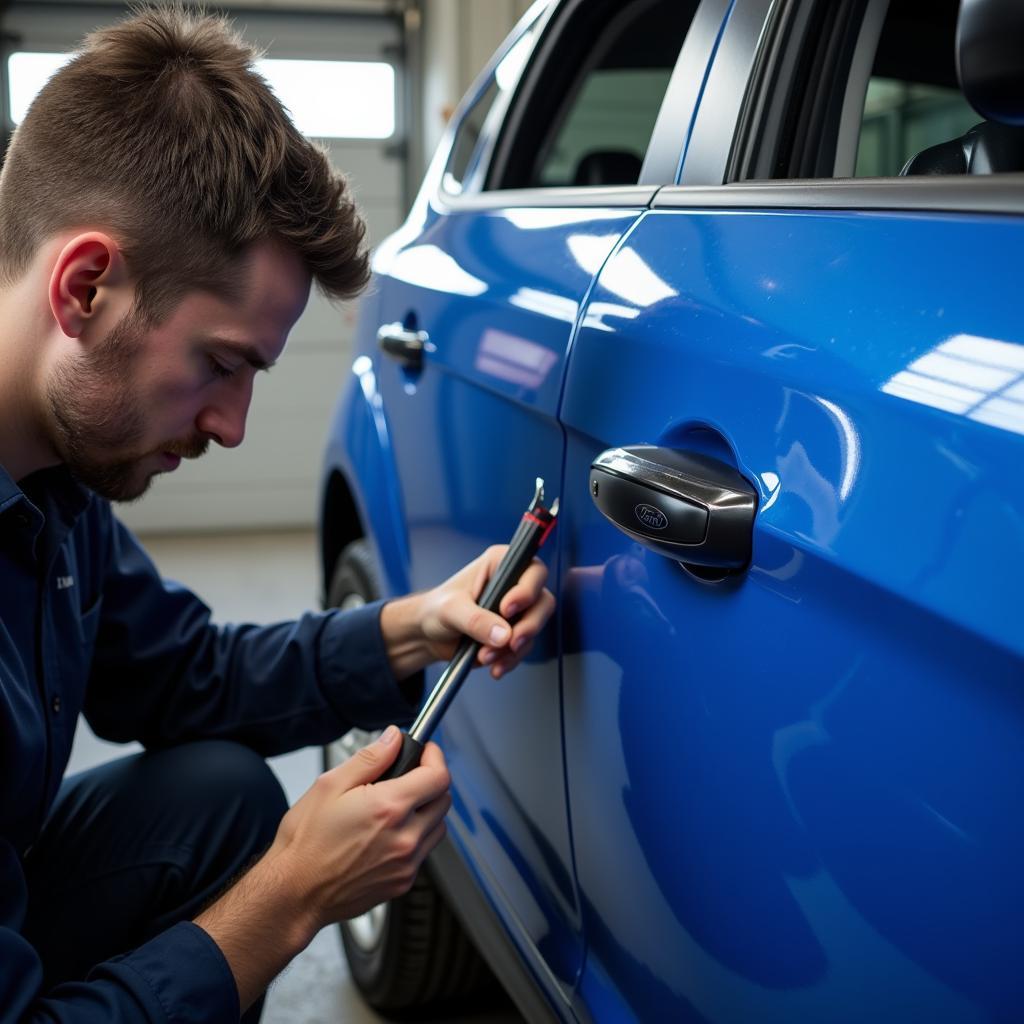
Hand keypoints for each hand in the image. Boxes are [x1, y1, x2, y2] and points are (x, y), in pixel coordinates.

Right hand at [264, 725, 450, 928]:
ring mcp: (406, 864)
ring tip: (398, 806)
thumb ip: (370, 758)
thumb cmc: (305, 843)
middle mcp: (404, 838)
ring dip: (427, 811)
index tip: (426, 752)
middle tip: (411, 775)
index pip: (438, 776)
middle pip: (444, 800)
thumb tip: (393, 739)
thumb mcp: (330, 785)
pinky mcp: (402, 883)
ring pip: (438, 827)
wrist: (294, 893)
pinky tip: (389, 833)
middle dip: (432, 781)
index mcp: (389, 808)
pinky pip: (424, 852)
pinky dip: (416, 837)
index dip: (435, 757)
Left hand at [412, 544, 555, 678]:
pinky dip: (510, 659)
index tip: (507, 609)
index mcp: (499, 564)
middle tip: (511, 642)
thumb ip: (476, 620)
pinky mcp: (513, 633)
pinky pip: (524, 647)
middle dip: (529, 625)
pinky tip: (494, 666)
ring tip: (485, 656)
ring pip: (536, 627)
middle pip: (543, 601)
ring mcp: (517, 611)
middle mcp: (513, 584)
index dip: (527, 590)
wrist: (428, 636)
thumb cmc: (435, 610)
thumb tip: (504, 635)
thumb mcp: (450, 610)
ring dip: (514, 647)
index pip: (532, 571)